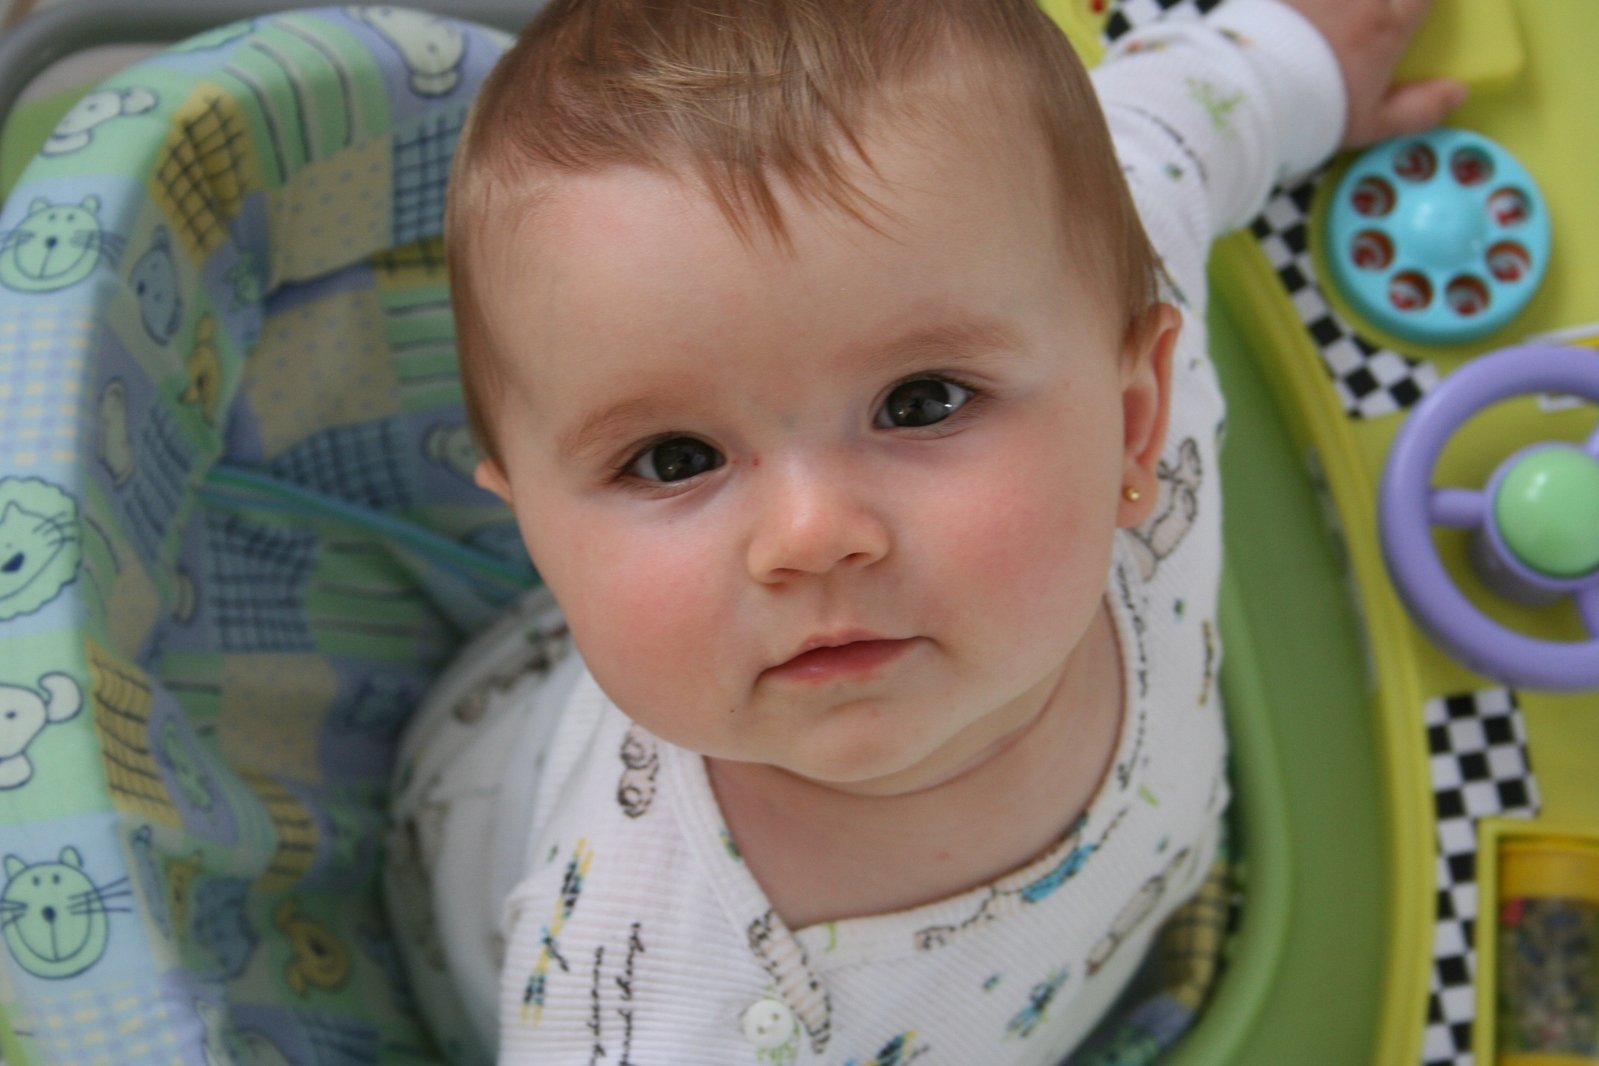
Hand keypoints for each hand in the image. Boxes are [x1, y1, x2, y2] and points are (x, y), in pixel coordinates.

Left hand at [1280, 0, 1466, 146]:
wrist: (1253, 97)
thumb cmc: (1310, 112)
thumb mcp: (1369, 123)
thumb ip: (1417, 109)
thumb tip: (1456, 94)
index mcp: (1387, 27)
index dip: (1421, 2)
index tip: (1413, 10)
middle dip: (1380, 4)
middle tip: (1375, 14)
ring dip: (1340, 2)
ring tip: (1336, 13)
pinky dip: (1303, 1)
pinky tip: (1299, 10)